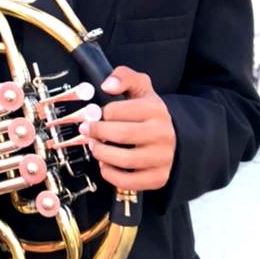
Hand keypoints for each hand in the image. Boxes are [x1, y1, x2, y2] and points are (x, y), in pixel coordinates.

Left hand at [79, 65, 175, 190]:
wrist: (173, 136)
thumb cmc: (149, 111)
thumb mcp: (140, 86)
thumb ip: (123, 76)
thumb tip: (107, 85)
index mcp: (155, 110)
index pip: (116, 111)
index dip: (99, 113)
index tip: (93, 114)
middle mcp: (162, 134)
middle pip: (120, 135)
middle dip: (96, 133)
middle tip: (86, 130)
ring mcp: (162, 158)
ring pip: (124, 160)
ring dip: (101, 153)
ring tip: (94, 147)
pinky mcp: (159, 178)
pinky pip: (129, 182)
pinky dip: (111, 175)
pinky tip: (106, 165)